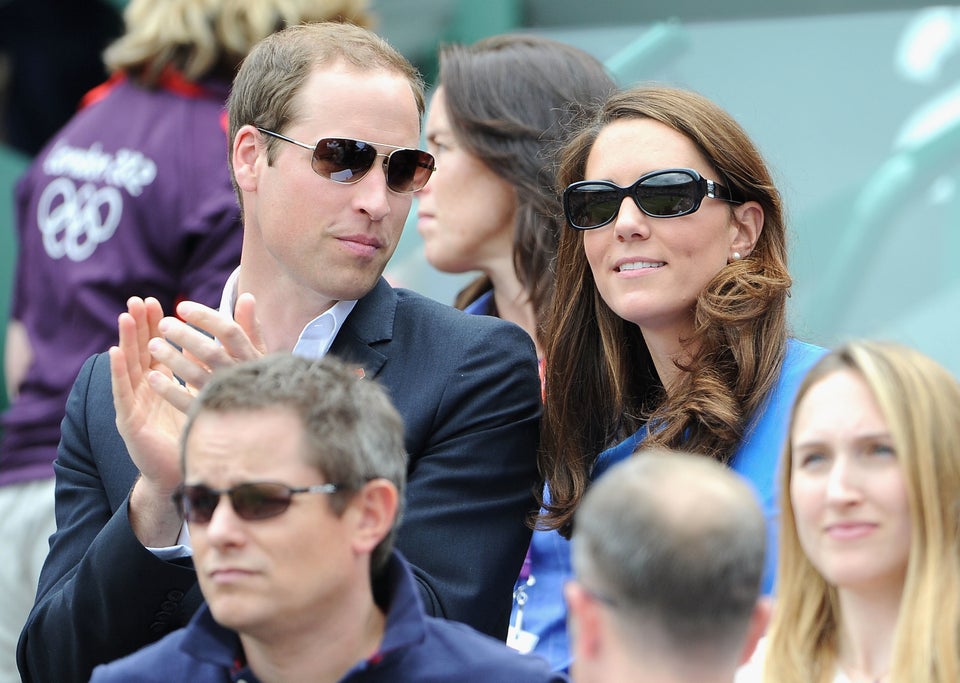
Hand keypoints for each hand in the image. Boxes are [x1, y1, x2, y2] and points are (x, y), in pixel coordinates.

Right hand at [110, 297, 187, 545]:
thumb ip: (211, 363)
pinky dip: (118, 371)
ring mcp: (136, 404)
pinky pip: (123, 392)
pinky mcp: (130, 420)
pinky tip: (115, 352)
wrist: (187, 473)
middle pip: (141, 352)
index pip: (159, 347)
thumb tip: (227, 335)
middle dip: (139, 325)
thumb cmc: (196, 432)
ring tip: (125, 317)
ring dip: (127, 340)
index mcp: (165, 382)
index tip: (158, 301)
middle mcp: (148, 390)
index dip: (157, 325)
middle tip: (138, 300)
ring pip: (130, 366)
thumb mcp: (205, 392)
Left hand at [145, 293, 265, 411]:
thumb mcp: (258, 354)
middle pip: (211, 352)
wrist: (262, 423)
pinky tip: (152, 377)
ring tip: (152, 345)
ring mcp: (224, 397)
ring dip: (173, 360)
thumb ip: (249, 327)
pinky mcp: (210, 416)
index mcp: (250, 357)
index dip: (206, 317)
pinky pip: (188, 402)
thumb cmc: (256, 380)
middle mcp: (238, 376)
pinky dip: (169, 390)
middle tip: (163, 324)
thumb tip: (246, 296)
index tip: (182, 307)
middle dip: (186, 336)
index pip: (229, 332)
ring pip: (196, 376)